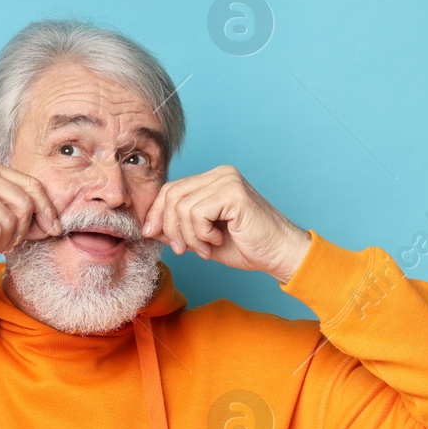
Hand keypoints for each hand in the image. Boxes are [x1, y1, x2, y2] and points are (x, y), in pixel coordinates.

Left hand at [142, 165, 309, 283]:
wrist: (279, 254)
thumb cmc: (246, 246)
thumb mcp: (201, 238)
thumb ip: (177, 228)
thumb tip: (149, 228)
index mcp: (212, 180)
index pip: (170, 189)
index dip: (156, 213)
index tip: (152, 235)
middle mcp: (220, 174)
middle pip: (172, 195)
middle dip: (170, 227)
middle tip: (183, 250)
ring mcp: (227, 180)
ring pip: (182, 207)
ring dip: (188, 236)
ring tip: (205, 248)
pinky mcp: (233, 193)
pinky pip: (197, 213)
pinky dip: (200, 234)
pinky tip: (216, 240)